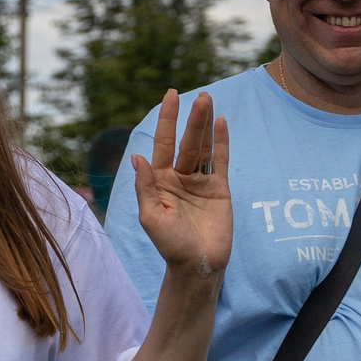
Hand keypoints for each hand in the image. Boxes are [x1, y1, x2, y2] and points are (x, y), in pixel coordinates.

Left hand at [130, 90, 230, 280]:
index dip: (166, 120)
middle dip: (191, 119)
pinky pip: (220, 161)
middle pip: (186, 142)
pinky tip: (222, 122)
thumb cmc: (170, 245)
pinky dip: (221, 142)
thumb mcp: (151, 217)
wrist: (197, 265)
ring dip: (205, 125)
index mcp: (159, 181)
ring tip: (208, 100)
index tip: (170, 95)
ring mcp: (199, 182)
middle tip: (199, 95)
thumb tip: (137, 156)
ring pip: (202, 147)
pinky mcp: (219, 189)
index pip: (162, 144)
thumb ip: (145, 186)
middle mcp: (179, 177)